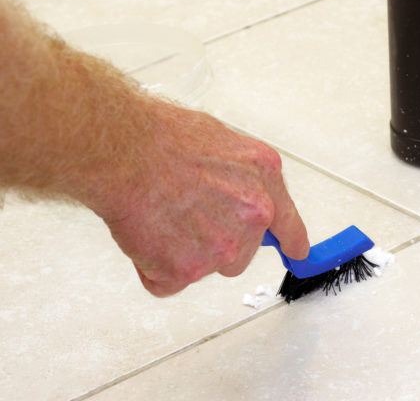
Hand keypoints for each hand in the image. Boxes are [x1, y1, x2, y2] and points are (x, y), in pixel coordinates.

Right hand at [89, 100, 309, 296]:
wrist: (122, 149)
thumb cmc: (163, 138)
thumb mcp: (225, 143)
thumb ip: (244, 178)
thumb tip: (242, 196)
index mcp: (264, 181)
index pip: (288, 225)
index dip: (292, 242)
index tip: (297, 254)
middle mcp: (251, 217)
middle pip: (239, 253)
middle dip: (213, 240)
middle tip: (182, 210)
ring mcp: (221, 247)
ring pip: (204, 267)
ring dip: (183, 253)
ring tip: (161, 215)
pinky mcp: (186, 271)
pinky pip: (168, 281)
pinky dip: (153, 266)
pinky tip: (146, 232)